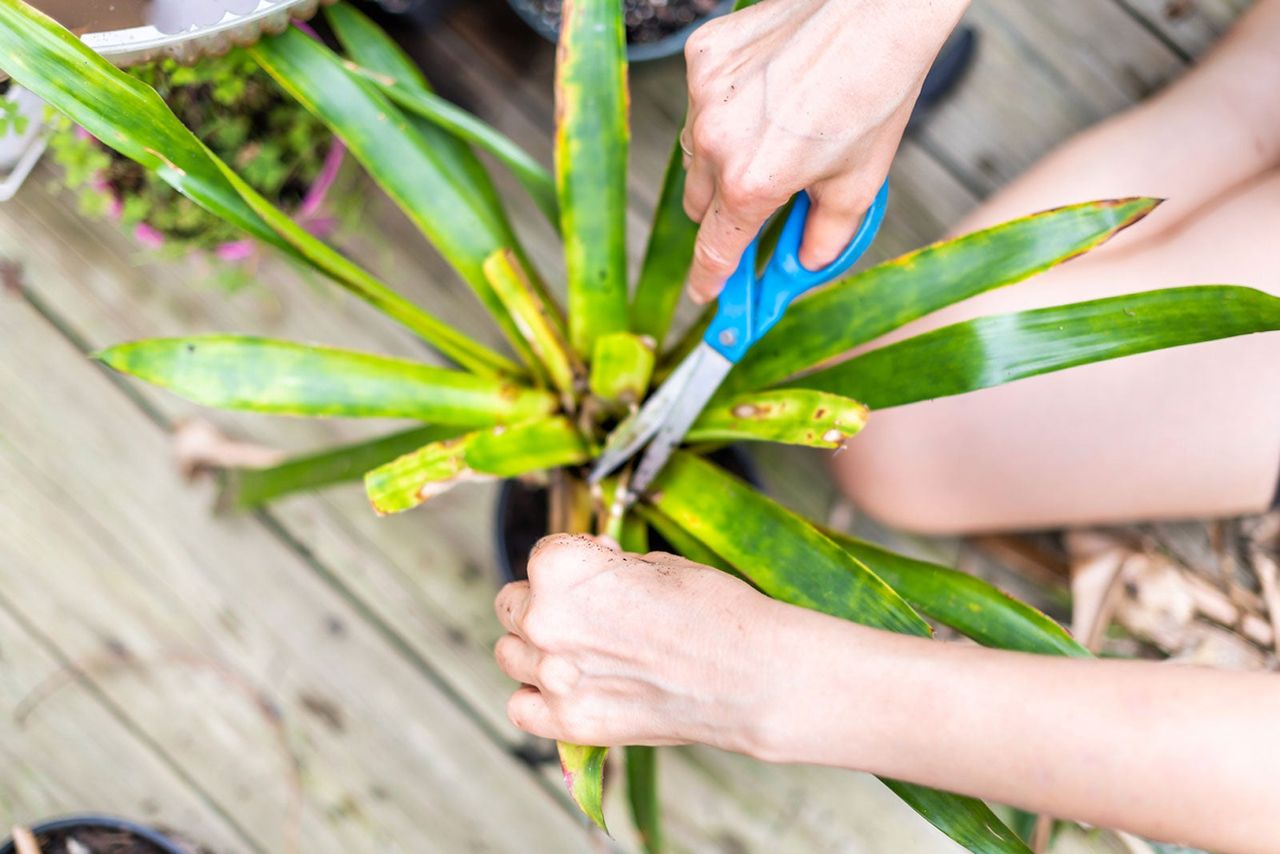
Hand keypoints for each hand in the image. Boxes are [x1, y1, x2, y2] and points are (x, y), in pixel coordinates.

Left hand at [493, 533, 786, 753]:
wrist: (753, 675)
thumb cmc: (713, 608)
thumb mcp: (654, 564)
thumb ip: (604, 568)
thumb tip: (587, 573)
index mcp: (560, 568)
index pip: (541, 556)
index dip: (576, 560)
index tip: (605, 568)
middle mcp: (544, 620)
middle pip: (513, 604)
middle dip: (545, 603)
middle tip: (590, 614)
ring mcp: (552, 676)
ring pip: (509, 655)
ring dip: (535, 650)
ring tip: (580, 652)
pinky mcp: (569, 723)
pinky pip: (520, 708)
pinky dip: (537, 700)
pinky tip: (569, 690)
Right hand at [681, 0, 967, 302]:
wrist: (876, 12)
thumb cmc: (875, 93)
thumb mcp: (859, 183)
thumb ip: (825, 238)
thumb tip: (805, 264)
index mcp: (752, 182)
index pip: (715, 250)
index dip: (711, 280)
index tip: (708, 295)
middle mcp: (715, 142)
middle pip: (699, 204)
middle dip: (728, 211)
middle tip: (766, 198)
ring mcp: (703, 95)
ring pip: (695, 151)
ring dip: (724, 157)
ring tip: (778, 130)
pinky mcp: (703, 55)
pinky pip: (700, 101)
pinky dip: (726, 106)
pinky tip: (769, 90)